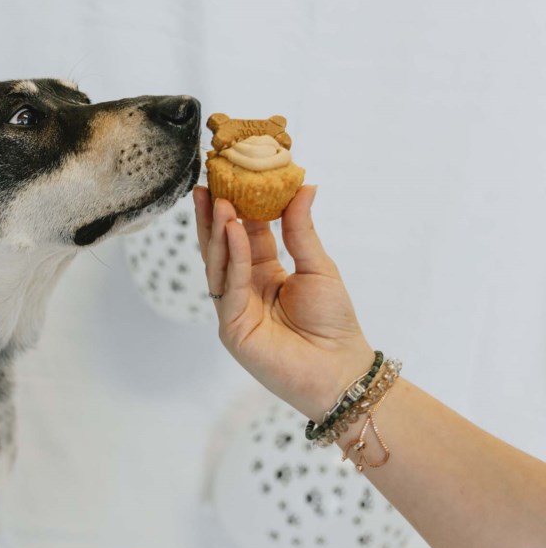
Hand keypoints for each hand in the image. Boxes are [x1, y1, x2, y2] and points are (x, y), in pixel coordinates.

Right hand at [193, 185, 373, 420]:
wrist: (339, 370)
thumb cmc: (334, 323)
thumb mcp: (318, 266)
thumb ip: (301, 229)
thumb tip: (304, 185)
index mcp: (263, 274)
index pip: (245, 234)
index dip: (238, 207)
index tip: (231, 178)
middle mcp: (244, 288)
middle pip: (222, 246)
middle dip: (213, 216)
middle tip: (207, 183)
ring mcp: (234, 308)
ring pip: (219, 263)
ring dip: (218, 231)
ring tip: (219, 200)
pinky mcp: (230, 326)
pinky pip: (229, 285)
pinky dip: (232, 256)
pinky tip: (234, 230)